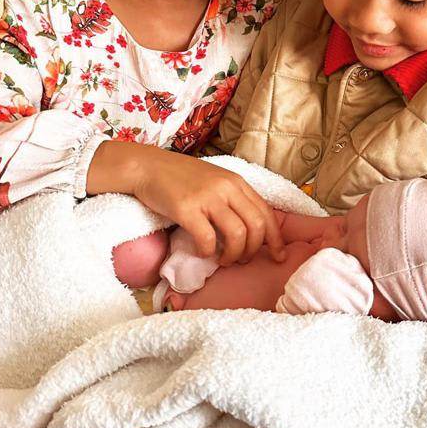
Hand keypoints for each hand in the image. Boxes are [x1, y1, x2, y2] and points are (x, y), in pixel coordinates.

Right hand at [87, 142, 284, 264]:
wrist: (148, 166)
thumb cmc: (181, 177)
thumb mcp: (215, 181)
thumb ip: (233, 199)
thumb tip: (249, 231)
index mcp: (237, 182)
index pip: (266, 213)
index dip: (276, 238)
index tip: (278, 256)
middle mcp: (226, 187)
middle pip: (256, 226)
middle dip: (253, 250)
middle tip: (241, 261)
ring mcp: (207, 197)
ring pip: (237, 235)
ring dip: (233, 255)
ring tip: (222, 260)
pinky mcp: (186, 208)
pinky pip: (207, 239)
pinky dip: (208, 252)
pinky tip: (202, 252)